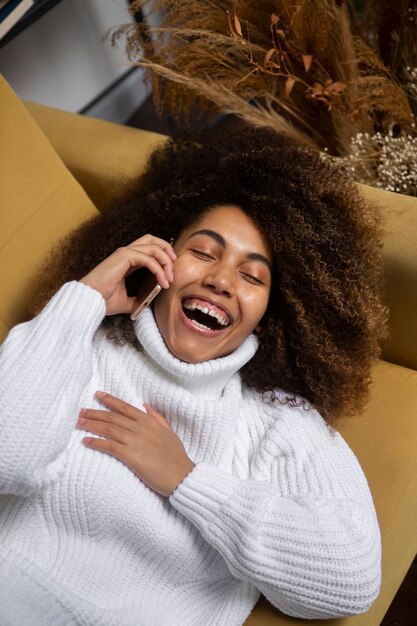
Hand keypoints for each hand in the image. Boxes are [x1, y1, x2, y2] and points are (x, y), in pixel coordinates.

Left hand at [76, 392, 194, 496]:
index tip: (97, 395)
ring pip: (108, 430)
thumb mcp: (169, 432)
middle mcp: (140, 429)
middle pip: (112, 418)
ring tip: (78, 423)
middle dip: (94, 413)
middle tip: (80, 411)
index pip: (125, 407)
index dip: (110, 400)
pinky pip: (109, 447)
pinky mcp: (131, 456)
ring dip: (91, 425)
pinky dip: (96, 443)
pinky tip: (85, 441)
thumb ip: (157, 418)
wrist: (181, 476)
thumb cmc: (176, 456)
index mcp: (149, 422)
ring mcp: (135, 442)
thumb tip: (146, 405)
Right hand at [80, 235, 176, 314]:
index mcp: (126, 260)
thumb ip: (137, 299)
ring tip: (170, 279)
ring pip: (154, 247)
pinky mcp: (124, 256)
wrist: (90, 300)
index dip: (162, 255)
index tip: (170, 273)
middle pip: (152, 239)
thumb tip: (148, 304)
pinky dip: (159, 269)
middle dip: (167, 249)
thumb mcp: (126, 301)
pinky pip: (149, 258)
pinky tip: (163, 282)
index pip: (148, 248)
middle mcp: (126, 253)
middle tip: (175, 264)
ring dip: (166, 262)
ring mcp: (125, 252)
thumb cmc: (103, 300)